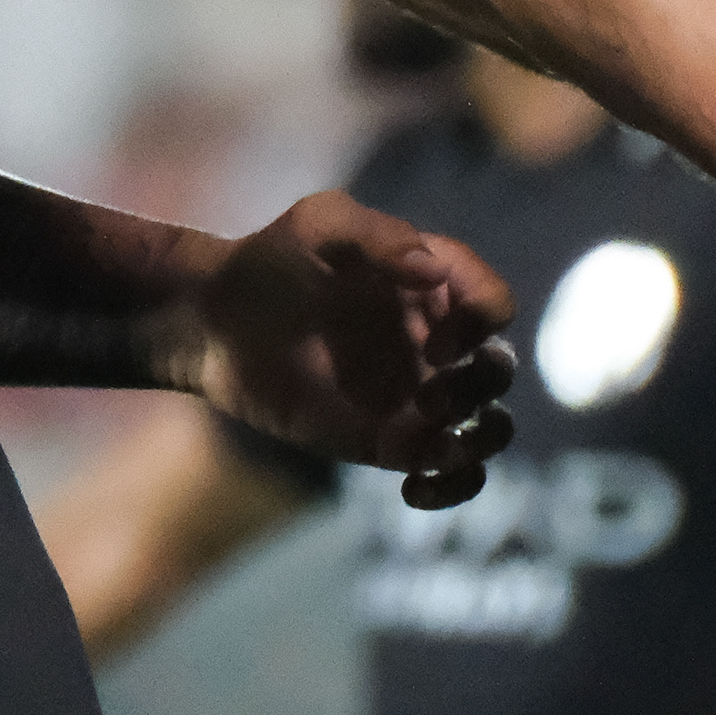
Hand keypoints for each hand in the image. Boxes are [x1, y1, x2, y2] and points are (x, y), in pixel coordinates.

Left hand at [180, 192, 516, 510]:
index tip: (435, 342)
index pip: (493, 302)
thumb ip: (379, 236)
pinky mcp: (393, 442)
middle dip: (478, 385)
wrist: (216, 322)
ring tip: (426, 441)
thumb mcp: (321, 224)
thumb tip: (432, 271)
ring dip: (479, 437)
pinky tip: (413, 490)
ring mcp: (418, 394)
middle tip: (426, 397)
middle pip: (499, 368)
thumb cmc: (271, 259)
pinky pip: (451, 471)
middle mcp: (437, 339)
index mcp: (434, 283)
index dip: (480, 325)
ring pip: (490, 426)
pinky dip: (453, 486)